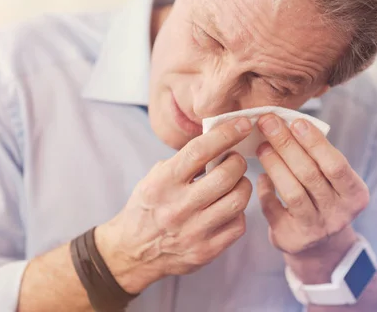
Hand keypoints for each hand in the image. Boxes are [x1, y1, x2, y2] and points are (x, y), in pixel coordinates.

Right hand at [96, 117, 253, 292]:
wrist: (133, 252)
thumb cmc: (147, 207)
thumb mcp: (154, 179)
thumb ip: (182, 162)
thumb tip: (217, 140)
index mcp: (162, 183)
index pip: (199, 151)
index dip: (225, 134)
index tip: (242, 124)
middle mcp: (178, 207)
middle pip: (225, 176)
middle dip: (237, 162)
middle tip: (234, 160)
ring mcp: (193, 231)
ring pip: (237, 200)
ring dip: (242, 186)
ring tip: (235, 183)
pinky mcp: (206, 250)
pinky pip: (238, 225)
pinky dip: (237, 212)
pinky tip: (228, 208)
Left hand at [255, 114, 369, 282]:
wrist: (321, 247)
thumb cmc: (323, 198)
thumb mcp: (333, 181)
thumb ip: (319, 156)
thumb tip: (289, 121)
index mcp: (355, 194)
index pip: (335, 165)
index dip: (315, 142)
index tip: (295, 121)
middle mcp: (339, 214)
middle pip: (310, 175)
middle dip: (286, 145)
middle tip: (268, 123)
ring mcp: (315, 229)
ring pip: (292, 192)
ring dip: (274, 164)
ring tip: (261, 146)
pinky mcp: (291, 239)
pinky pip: (273, 209)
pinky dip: (265, 190)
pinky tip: (259, 176)